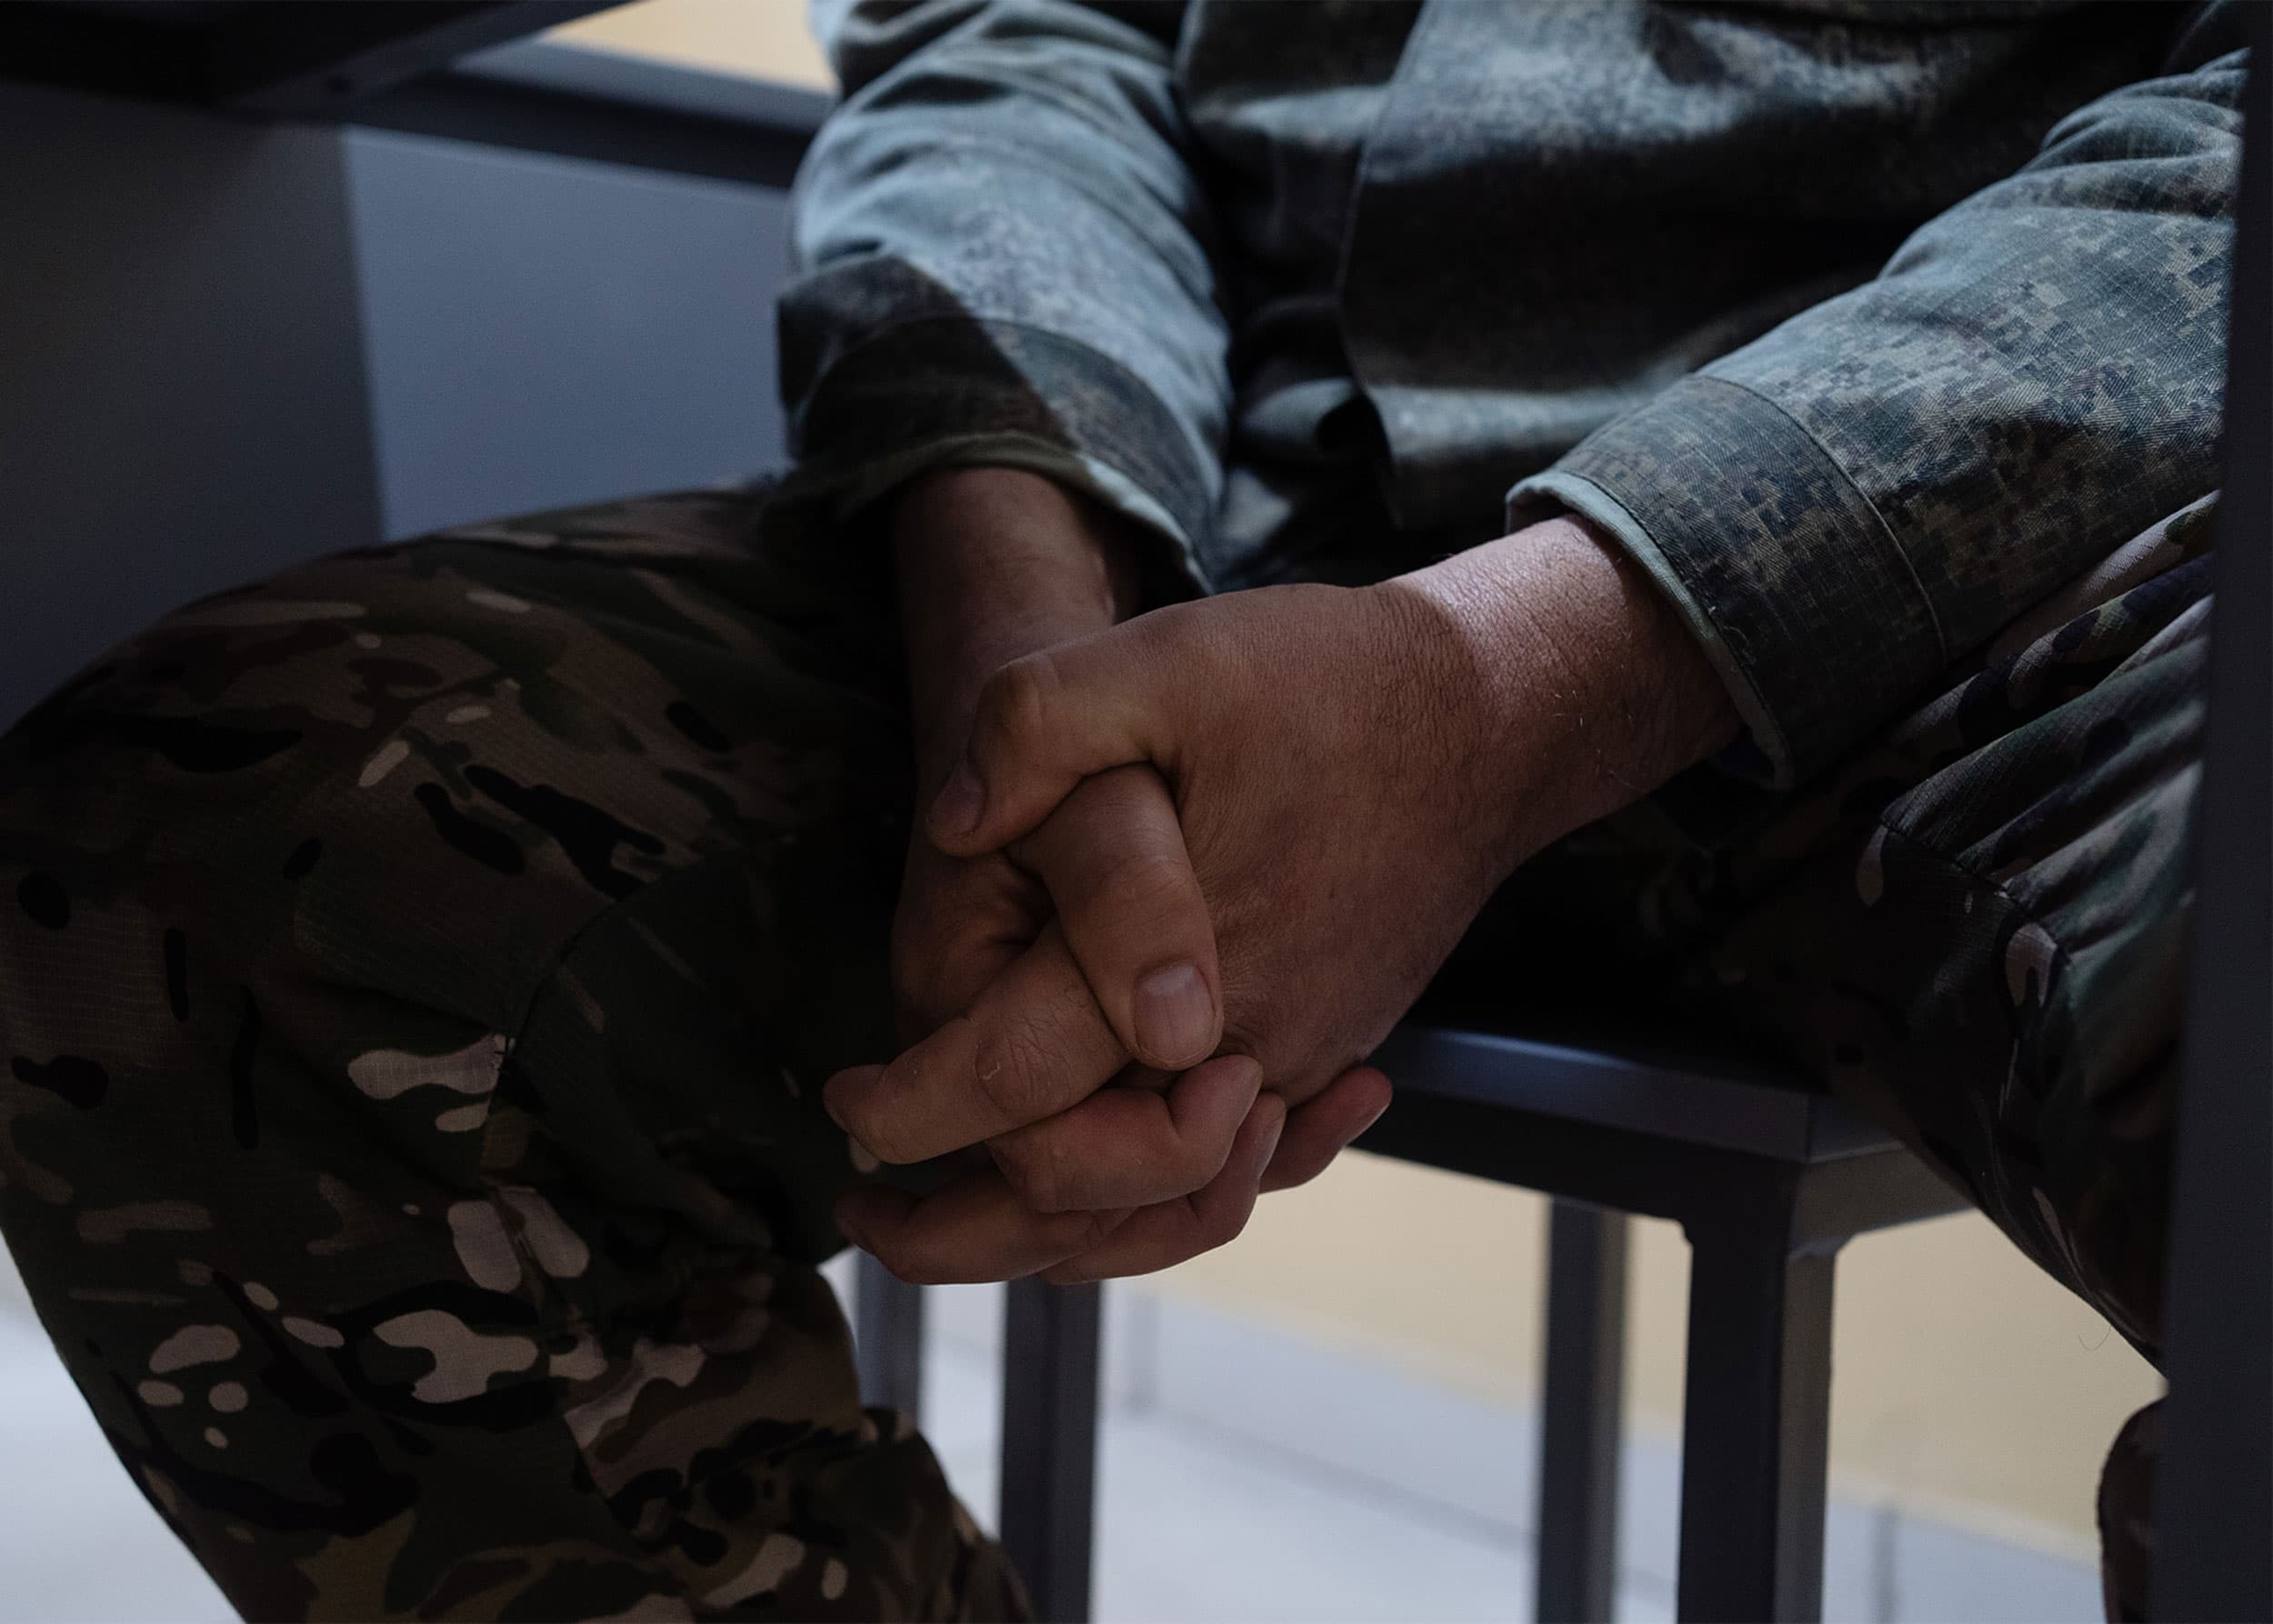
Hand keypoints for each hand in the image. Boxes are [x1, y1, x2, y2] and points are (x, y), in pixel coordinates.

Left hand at [870, 468, 1389, 1281]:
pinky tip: (1103, 1176)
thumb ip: (1040, 726)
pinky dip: (1159, 1192)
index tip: (842, 1101)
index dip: (909, 1111)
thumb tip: (956, 823)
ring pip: (1165, 1203)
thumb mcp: (1168, 659)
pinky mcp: (1327, 1048)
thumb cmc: (1323, 685)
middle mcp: (1239, 1043)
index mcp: (1171, 964)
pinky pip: (1235, 1162)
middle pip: (1085, 1194)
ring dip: (1059, 1232)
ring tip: (960, 1219)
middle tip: (866, 1207)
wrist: (1489, 718)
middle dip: (961, 1226)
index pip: (1012, 1088)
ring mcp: (1294, 1057)